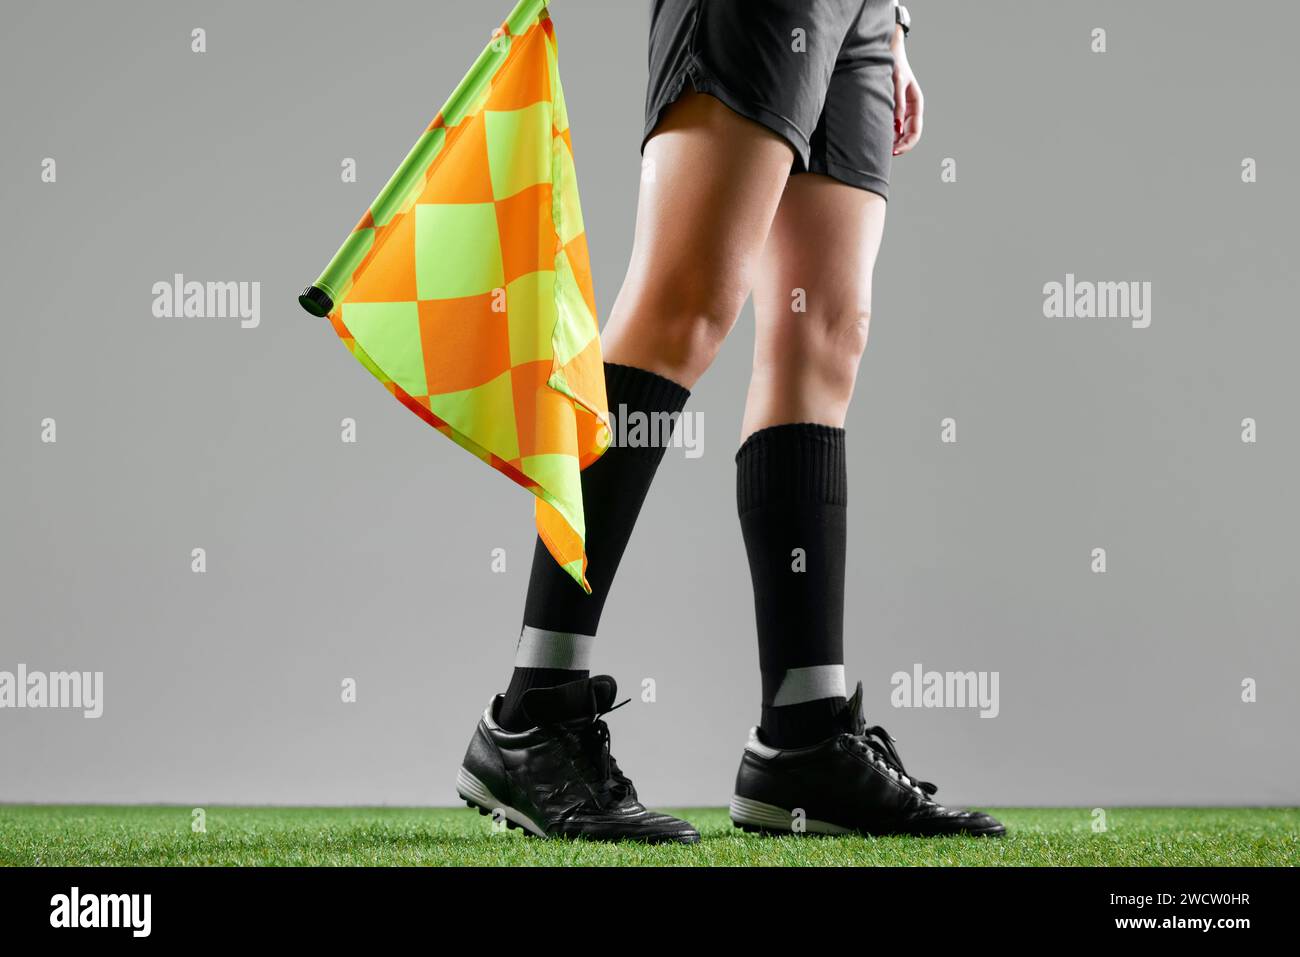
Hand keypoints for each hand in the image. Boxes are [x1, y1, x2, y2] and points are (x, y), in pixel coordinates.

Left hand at [891, 29, 922, 155]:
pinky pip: (889, 125)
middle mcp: (909, 108)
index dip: (907, 143)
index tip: (894, 151)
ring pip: (898, 132)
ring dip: (891, 141)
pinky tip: (876, 136)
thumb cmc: (894, 62)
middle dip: (898, 146)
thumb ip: (898, 101)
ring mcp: (900, 108)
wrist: (886, 51)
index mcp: (916, 103)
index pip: (915, 130)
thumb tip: (897, 125)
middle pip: (908, 135)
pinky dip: (885, 132)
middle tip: (884, 154)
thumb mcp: (897, 80)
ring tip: (879, 147)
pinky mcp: (890, 106)